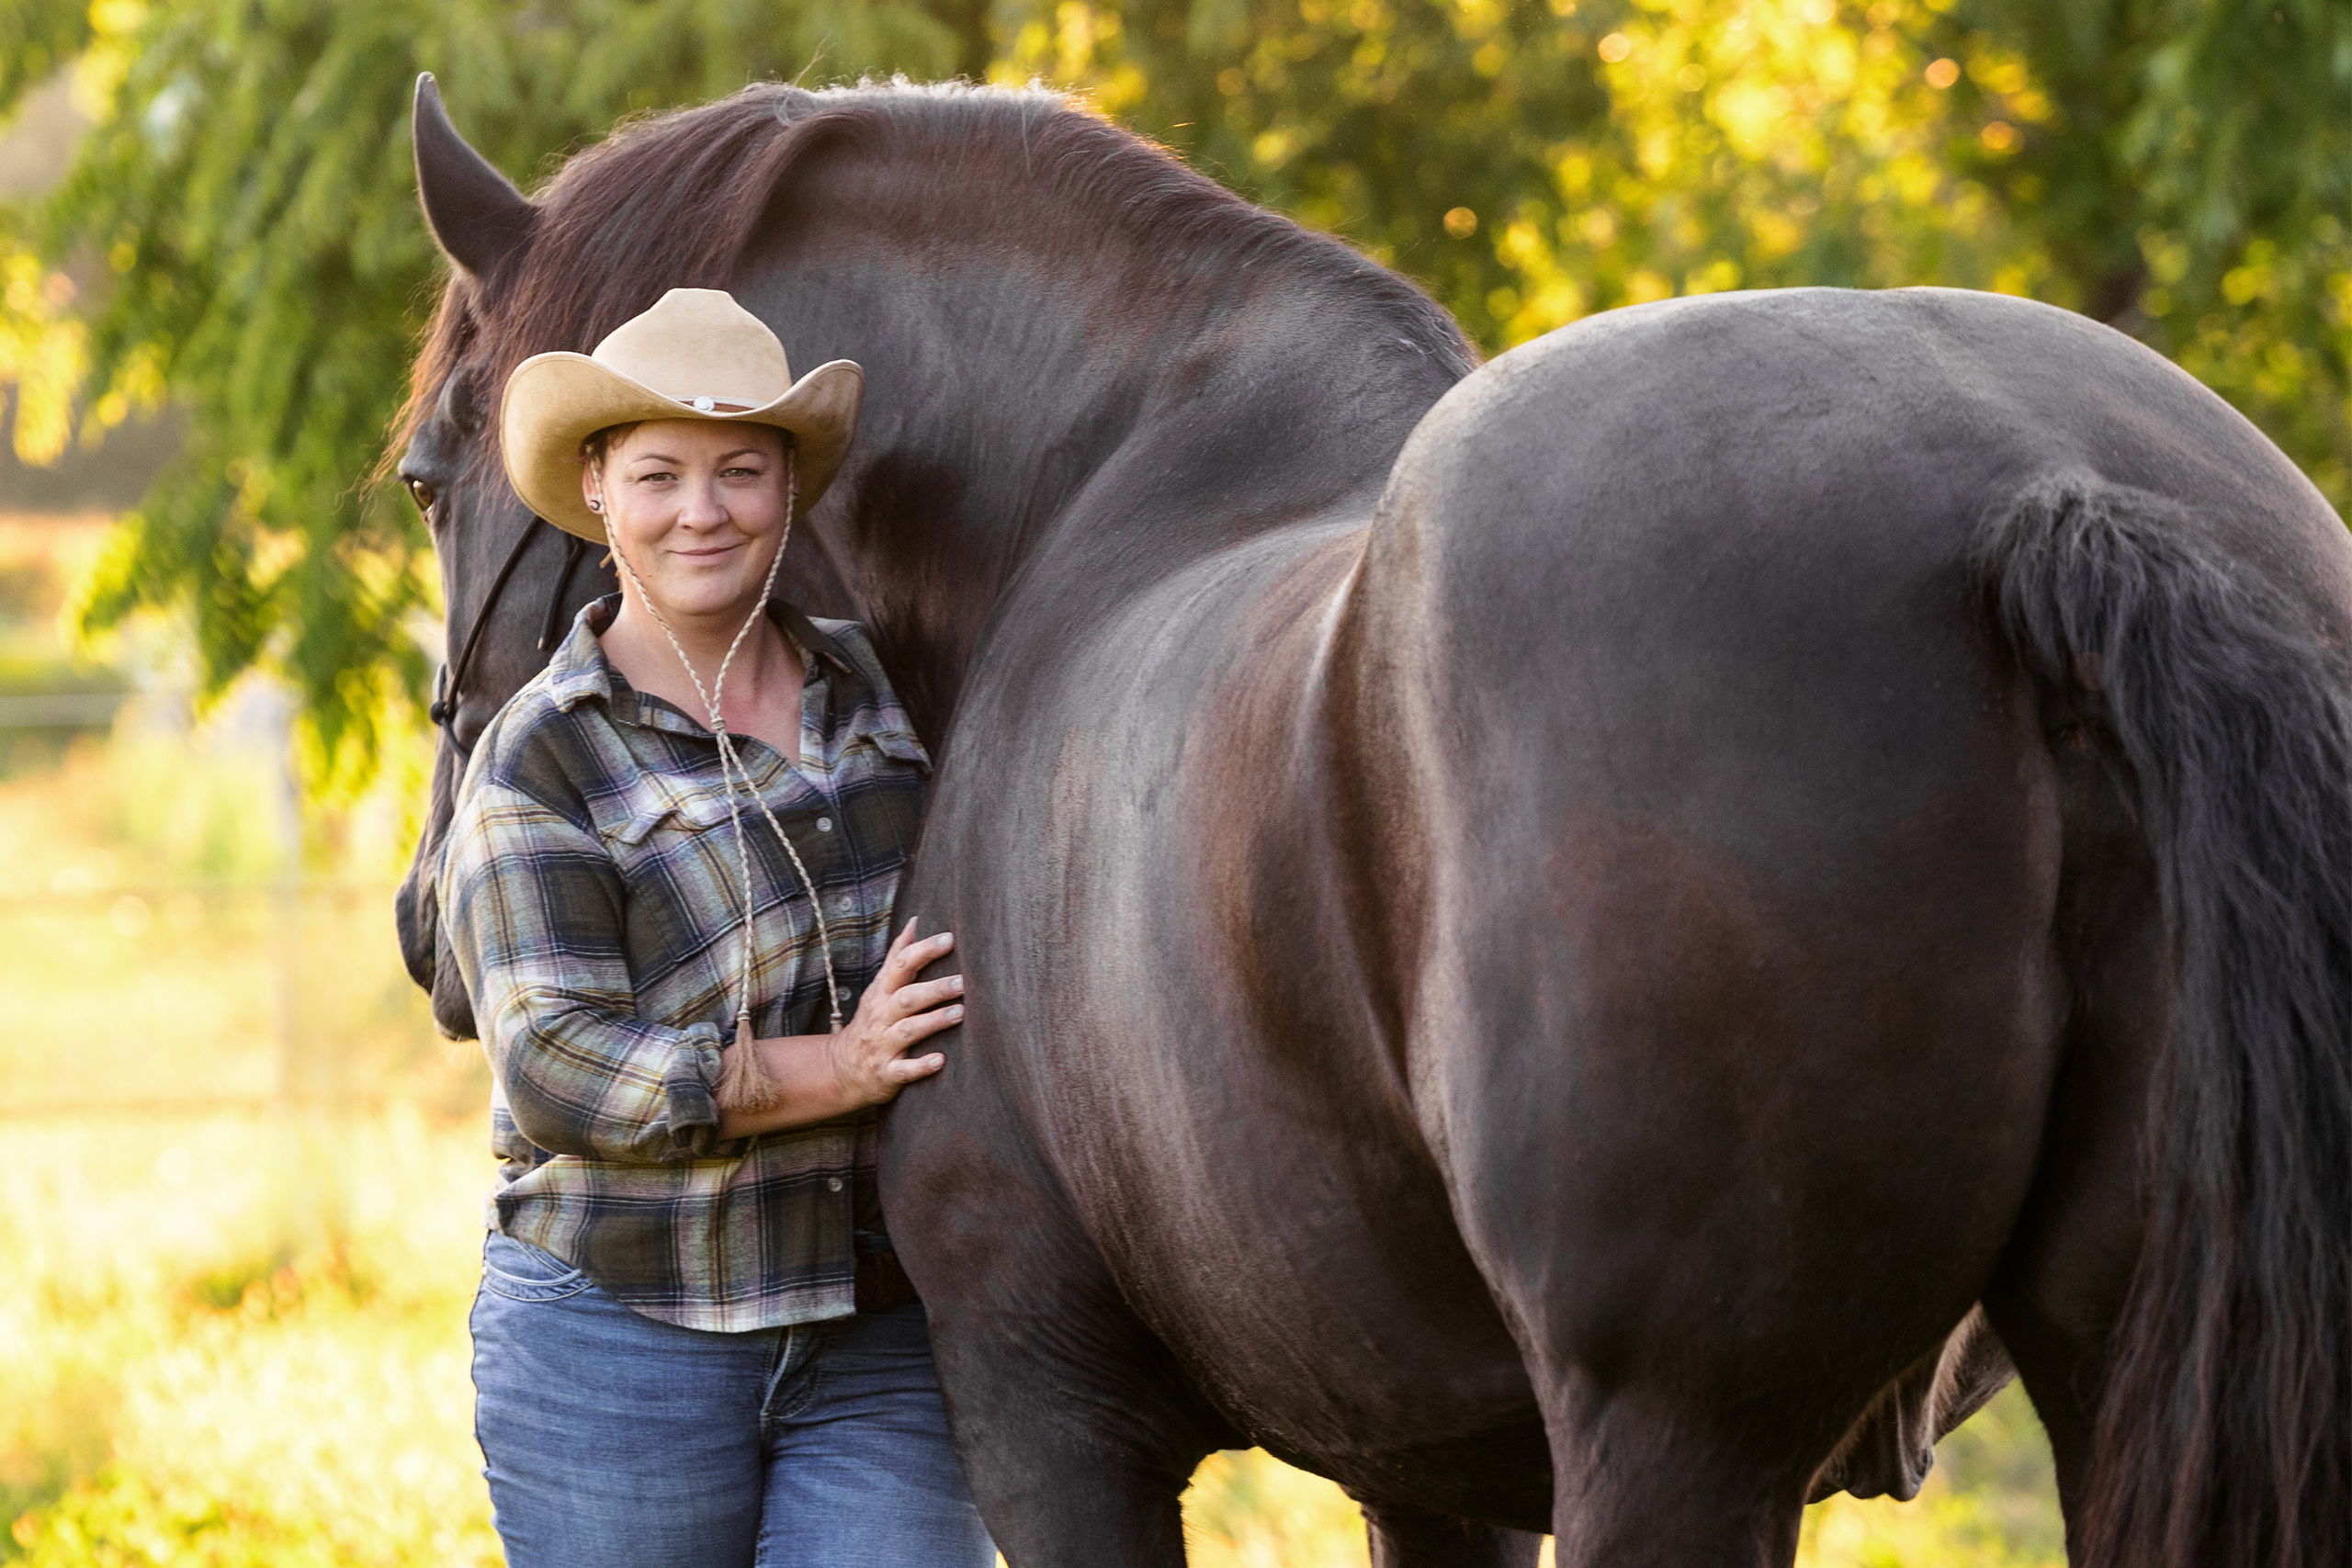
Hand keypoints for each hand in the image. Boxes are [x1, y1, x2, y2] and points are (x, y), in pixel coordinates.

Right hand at [825, 918, 961, 1108]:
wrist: (841, 1069)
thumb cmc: (872, 1021)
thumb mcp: (879, 988)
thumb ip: (897, 957)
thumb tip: (914, 922)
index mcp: (882, 993)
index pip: (900, 966)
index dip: (923, 951)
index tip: (949, 939)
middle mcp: (881, 1017)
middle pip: (906, 998)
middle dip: (934, 989)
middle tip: (962, 981)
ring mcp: (883, 1045)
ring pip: (907, 1031)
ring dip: (933, 1022)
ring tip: (959, 1013)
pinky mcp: (887, 1073)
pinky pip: (903, 1070)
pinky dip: (921, 1066)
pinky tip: (940, 1061)